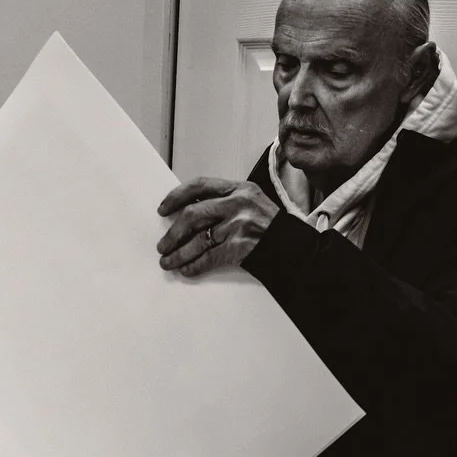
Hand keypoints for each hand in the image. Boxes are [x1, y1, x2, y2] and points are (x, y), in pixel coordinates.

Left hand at [156, 177, 278, 276]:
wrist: (293, 247)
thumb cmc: (267, 226)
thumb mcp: (249, 202)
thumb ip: (222, 202)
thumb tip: (184, 215)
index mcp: (238, 188)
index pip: (199, 186)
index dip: (176, 197)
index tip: (163, 210)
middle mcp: (238, 204)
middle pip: (192, 215)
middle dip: (173, 233)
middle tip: (162, 245)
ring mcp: (240, 225)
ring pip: (197, 241)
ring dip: (178, 254)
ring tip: (167, 262)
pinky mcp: (241, 247)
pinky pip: (208, 258)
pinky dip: (194, 266)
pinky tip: (186, 270)